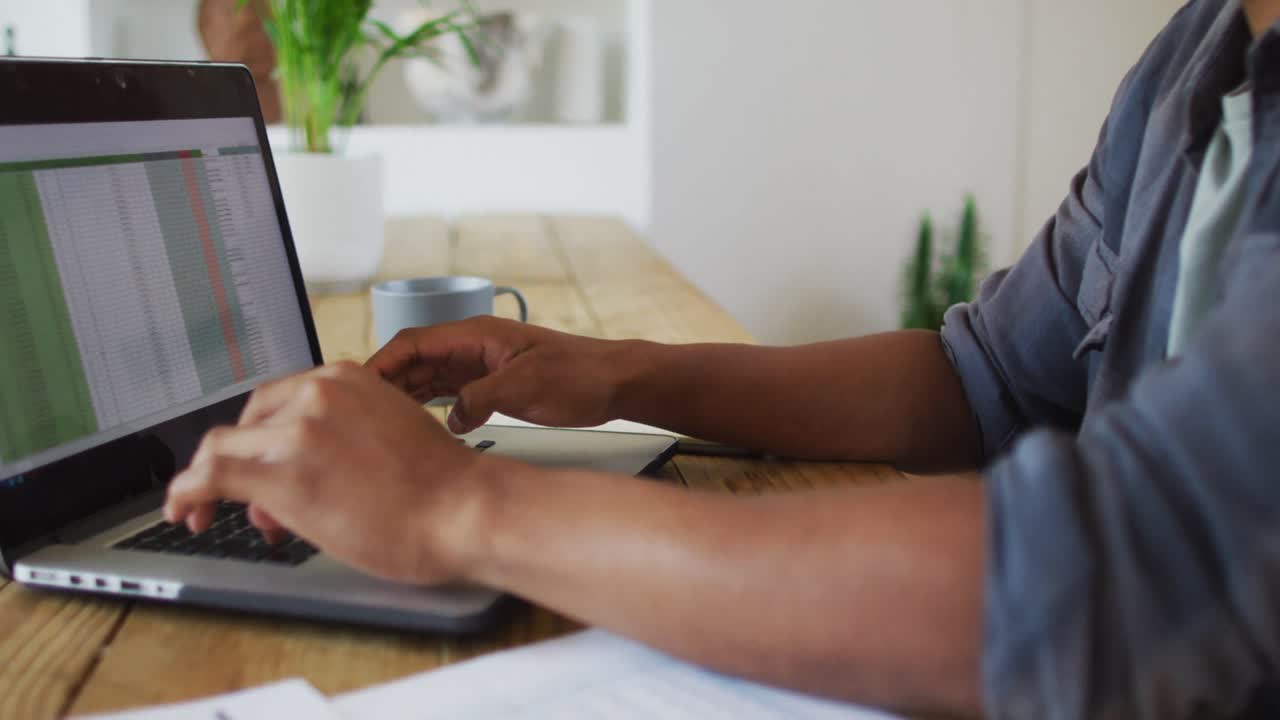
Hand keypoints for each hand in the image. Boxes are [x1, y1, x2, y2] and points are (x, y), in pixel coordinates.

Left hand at [163, 362, 509, 584]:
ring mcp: (295, 431)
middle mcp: (316, 393)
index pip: (279, 399)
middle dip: (242, 460)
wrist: (464, 510)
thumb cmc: (443, 487)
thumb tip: (306, 469)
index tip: (259, 462)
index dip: (262, 437)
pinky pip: (208, 476)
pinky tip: (182, 513)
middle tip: (252, 504)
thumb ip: (342, 437)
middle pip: (247, 421)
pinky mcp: (279, 473)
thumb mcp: (390, 435)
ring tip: (208, 515)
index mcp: (347, 378)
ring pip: (221, 448)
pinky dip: (184, 494)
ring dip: (208, 482)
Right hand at [366, 316, 635, 433]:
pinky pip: (446, 393)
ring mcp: (480, 365)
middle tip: (360, 413)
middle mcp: (472, 347)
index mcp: (476, 336)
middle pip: (413, 360)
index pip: (413, 343)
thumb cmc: (579, 375)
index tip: (357, 387)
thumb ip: (482, 399)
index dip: (381, 363)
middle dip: (384, 384)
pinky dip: (427, 408)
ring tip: (377, 423)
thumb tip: (451, 417)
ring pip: (426, 378)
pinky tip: (415, 426)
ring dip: (402, 397)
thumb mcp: (526, 388)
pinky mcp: (490, 384)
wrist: (613, 382)